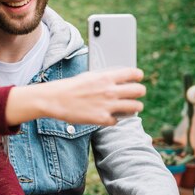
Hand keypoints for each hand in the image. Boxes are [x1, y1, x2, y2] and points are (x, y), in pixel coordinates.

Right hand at [7, 67, 144, 125]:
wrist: (54, 99)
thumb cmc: (70, 87)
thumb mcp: (89, 76)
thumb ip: (106, 77)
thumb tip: (120, 79)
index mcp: (106, 77)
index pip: (134, 74)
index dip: (138, 76)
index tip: (137, 79)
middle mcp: (110, 91)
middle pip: (139, 91)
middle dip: (138, 93)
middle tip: (132, 95)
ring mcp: (107, 106)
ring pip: (136, 107)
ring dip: (132, 107)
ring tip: (126, 108)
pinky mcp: (102, 119)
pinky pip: (118, 120)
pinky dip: (114, 119)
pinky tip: (106, 116)